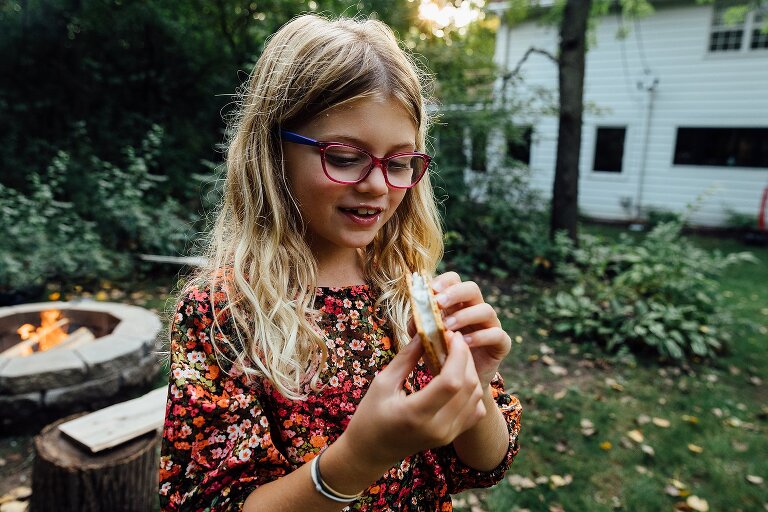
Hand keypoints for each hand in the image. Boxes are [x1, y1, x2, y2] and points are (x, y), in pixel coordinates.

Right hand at [340, 331, 486, 471]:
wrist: (372, 451)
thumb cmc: (370, 415)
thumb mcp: (383, 382)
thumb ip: (407, 357)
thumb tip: (425, 330)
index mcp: (416, 414)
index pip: (451, 381)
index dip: (457, 354)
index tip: (450, 334)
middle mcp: (438, 427)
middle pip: (468, 386)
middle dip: (465, 357)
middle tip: (453, 339)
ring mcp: (448, 435)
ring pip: (476, 396)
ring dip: (469, 370)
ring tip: (454, 354)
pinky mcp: (453, 436)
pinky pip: (475, 409)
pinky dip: (471, 389)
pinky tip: (457, 377)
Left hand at [430, 272, 510, 386]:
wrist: (459, 383)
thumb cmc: (441, 355)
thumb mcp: (426, 338)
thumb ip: (419, 324)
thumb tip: (415, 312)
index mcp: (457, 303)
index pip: (454, 280)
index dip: (444, 281)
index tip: (430, 290)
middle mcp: (475, 309)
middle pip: (472, 288)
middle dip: (454, 293)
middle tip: (438, 303)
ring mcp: (490, 325)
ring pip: (486, 309)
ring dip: (465, 316)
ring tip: (447, 328)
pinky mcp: (501, 344)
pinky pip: (497, 334)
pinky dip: (481, 336)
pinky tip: (464, 343)